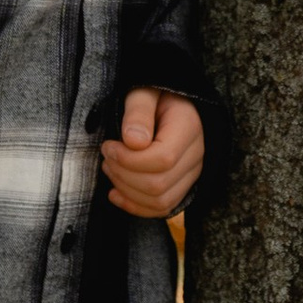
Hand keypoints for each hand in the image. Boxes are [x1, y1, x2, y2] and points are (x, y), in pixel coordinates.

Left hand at [102, 84, 203, 218]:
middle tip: (106, 157)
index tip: (108, 146)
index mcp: (188, 128)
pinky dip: (135, 207)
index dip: (128, 160)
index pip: (162, 159)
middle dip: (123, 175)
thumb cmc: (156, 96)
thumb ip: (138, 112)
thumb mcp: (144, 93)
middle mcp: (196, 155)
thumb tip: (133, 142)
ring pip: (160, 201)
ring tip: (111, 169)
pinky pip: (162, 208)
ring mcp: (191, 174)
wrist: (173, 103)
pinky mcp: (182, 186)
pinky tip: (115, 193)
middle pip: (159, 185)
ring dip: (127, 191)